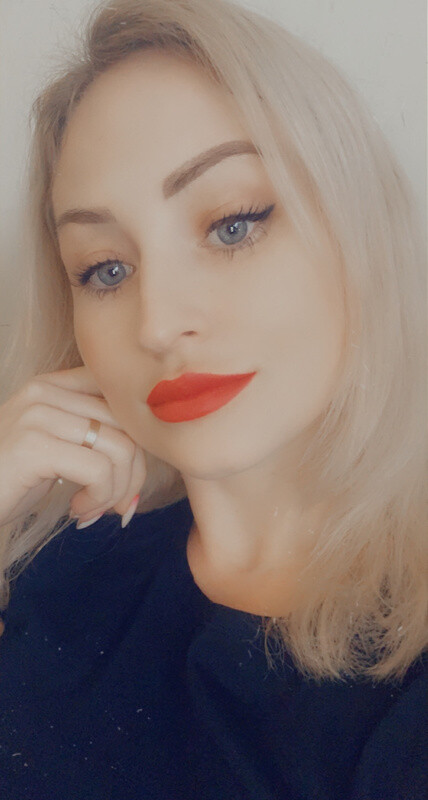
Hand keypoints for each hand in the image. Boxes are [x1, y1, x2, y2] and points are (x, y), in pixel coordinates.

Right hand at [0, 366, 146, 527]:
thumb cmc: (12, 481)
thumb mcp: (57, 446)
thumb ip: (95, 433)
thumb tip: (151, 450)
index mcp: (52, 384)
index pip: (119, 396)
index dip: (138, 440)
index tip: (127, 478)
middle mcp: (44, 390)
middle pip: (128, 424)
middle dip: (134, 473)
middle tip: (116, 505)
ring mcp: (36, 415)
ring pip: (120, 448)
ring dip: (116, 491)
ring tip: (92, 508)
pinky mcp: (33, 445)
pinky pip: (99, 470)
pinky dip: (99, 497)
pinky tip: (77, 510)